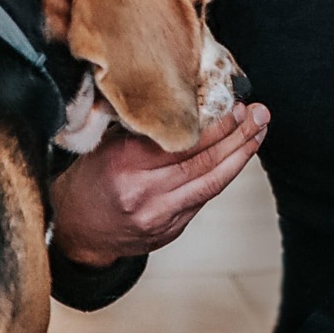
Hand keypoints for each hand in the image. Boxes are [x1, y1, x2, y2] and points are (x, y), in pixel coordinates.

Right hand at [49, 103, 268, 266]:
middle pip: (202, 163)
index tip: (236, 103)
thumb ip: (143, 128)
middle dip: (237, 137)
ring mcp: (158, 217)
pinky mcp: (169, 232)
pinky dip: (222, 176)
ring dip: (240, 157)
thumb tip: (189, 100)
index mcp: (124, 164)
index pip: (180, 142)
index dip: (215, 124)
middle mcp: (143, 193)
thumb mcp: (105, 145)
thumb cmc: (91, 179)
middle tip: (259, 114)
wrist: (74, 230)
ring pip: (210, 184)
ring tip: (258, 133)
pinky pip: (202, 199)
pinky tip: (237, 158)